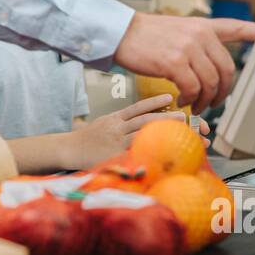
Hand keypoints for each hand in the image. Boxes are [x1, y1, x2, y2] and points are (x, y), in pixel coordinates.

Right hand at [66, 94, 185, 168]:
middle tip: (186, 117)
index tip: (170, 98)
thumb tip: (140, 124)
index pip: (137, 108)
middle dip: (167, 119)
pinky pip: (135, 153)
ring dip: (165, 133)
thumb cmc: (86, 139)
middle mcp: (117, 128)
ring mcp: (116, 142)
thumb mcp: (103, 124)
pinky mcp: (115, 156)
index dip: (154, 102)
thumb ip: (120, 123)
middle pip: (146, 121)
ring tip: (183, 132)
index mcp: (115, 118)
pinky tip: (164, 155)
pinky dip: (150, 153)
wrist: (67, 149)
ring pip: (144, 135)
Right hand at [112, 13, 254, 111]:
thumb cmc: (147, 36)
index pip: (237, 28)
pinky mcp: (174, 61)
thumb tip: (211, 66)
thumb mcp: (178, 30)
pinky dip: (189, 99)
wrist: (122, 33)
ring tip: (194, 104)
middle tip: (213, 102)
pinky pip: (192, 88)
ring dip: (205, 100)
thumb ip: (197, 43)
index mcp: (203, 26)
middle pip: (226, 69)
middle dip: (222, 92)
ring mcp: (188, 47)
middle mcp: (200, 35)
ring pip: (210, 82)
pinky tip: (181, 100)